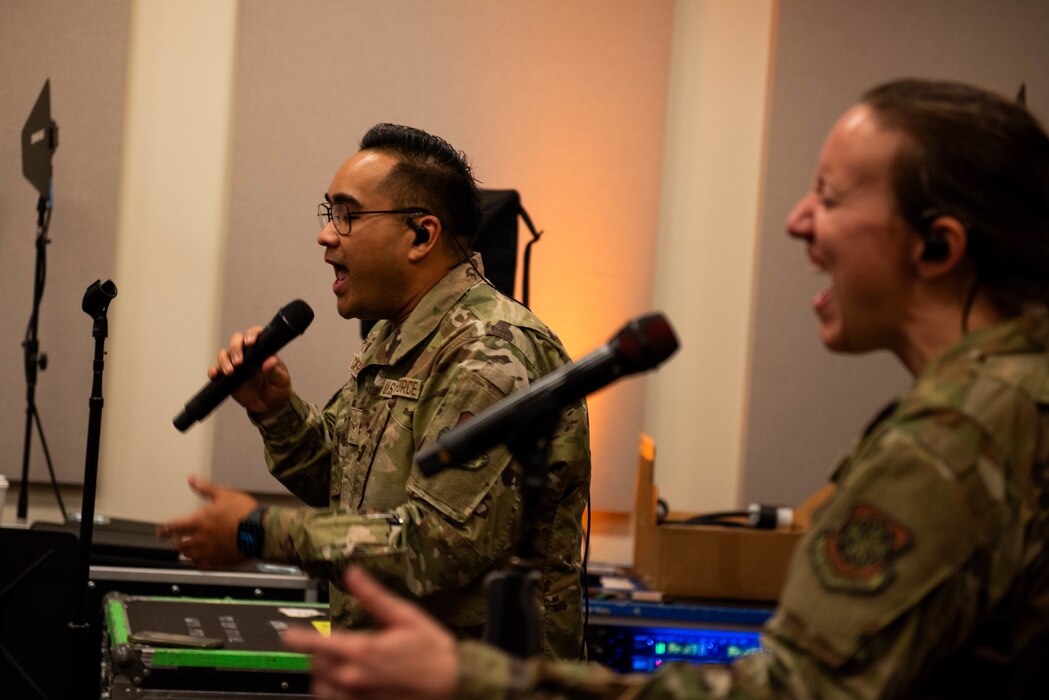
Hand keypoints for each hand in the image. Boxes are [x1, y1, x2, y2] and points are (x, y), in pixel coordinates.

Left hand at [156, 475, 258, 568]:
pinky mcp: (219, 560)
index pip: (172, 527)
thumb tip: (192, 479)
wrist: (261, 530)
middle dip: (176, 541)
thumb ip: (206, 488)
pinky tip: (200, 559)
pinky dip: (198, 563)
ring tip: (186, 550)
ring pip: (188, 556)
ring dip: (186, 552)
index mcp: (198, 521)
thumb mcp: (225, 494)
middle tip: (176, 540)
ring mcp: (209, 551)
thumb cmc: (244, 512)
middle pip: (179, 544)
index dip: (164, 530)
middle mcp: (200, 538)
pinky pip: (202, 565)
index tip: (161, 531)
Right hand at [208, 325, 292, 415]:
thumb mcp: (281, 381)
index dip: (251, 334)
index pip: (255, 335)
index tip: (250, 342)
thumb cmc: (278, 390)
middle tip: (239, 362)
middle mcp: (248, 354)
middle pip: (236, 341)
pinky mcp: (227, 377)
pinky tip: (215, 374)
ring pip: (224, 353)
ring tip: (230, 372)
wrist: (268, 406)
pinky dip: (213, 370)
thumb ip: (276, 371)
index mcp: (262, 351)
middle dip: (235, 348)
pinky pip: (216, 370)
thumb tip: (271, 361)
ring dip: (224, 360)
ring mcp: (236, 364)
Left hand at [282, 567, 457, 699]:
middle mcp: (354, 677)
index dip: (298, 639)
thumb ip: (373, 596)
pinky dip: (333, 693)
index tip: (287, 635)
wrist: (454, 684)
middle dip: (316, 654)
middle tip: (323, 644)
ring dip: (321, 676)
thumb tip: (352, 574)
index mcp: (362, 650)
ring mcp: (359, 697)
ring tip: (330, 665)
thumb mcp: (405, 615)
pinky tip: (343, 684)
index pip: (317, 644)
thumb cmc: (432, 649)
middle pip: (316, 667)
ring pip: (322, 689)